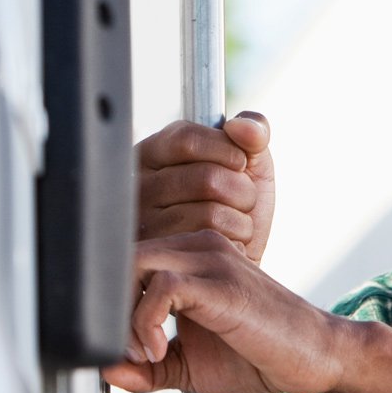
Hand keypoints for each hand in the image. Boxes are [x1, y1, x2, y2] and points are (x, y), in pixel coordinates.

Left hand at [102, 231, 348, 392]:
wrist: (315, 358)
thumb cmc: (258, 355)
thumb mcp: (188, 367)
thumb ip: (146, 367)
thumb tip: (103, 371)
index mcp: (190, 257)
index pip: (125, 262)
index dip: (110, 305)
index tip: (121, 348)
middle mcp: (198, 246)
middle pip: (122, 256)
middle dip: (109, 307)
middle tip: (128, 350)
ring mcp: (212, 259)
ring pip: (135, 263)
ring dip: (125, 316)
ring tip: (146, 354)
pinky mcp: (222, 282)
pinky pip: (163, 286)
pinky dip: (146, 321)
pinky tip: (160, 349)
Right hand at [136, 111, 275, 261]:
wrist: (231, 267)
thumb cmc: (235, 208)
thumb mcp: (248, 164)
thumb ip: (253, 134)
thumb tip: (244, 126)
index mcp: (152, 154)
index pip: (186, 139)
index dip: (227, 151)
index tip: (238, 164)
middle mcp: (138, 188)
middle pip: (206, 178)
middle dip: (243, 192)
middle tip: (241, 202)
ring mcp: (145, 226)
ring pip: (212, 212)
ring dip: (242, 221)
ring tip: (233, 225)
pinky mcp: (161, 259)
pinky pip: (212, 243)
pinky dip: (236, 243)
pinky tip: (225, 245)